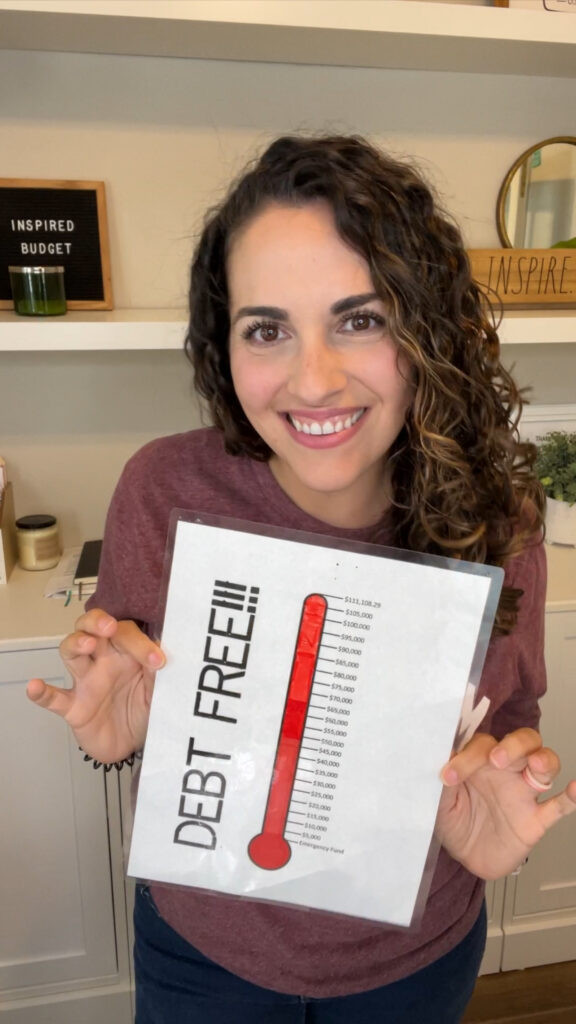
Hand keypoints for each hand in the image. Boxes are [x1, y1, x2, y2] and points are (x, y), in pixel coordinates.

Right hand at [26, 609, 164, 763]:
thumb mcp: (158, 690)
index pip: (126, 633)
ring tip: (87, 644)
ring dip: (76, 644)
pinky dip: (42, 693)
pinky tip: (34, 687)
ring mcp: (85, 682)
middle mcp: (103, 660)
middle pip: (90, 628)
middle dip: (96, 621)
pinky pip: (54, 698)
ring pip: (71, 652)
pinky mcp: (74, 708)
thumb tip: (164, 655)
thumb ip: (158, 674)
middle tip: (109, 626)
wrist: (133, 744)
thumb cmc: (143, 708)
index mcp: (125, 651)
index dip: (140, 643)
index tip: (158, 661)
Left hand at [435, 728, 575, 879]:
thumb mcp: (440, 801)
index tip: (448, 776)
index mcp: (482, 760)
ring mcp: (524, 793)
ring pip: (545, 764)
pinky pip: (559, 806)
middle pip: (523, 741)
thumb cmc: (455, 820)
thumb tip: (438, 758)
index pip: (482, 745)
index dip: (466, 757)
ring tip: (535, 763)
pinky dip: (570, 797)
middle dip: (513, 745)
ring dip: (544, 759)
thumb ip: (443, 783)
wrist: (465, 857)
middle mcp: (507, 771)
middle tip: (496, 759)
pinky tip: (575, 789)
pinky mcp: (536, 820)